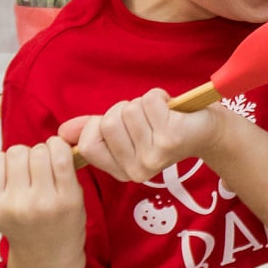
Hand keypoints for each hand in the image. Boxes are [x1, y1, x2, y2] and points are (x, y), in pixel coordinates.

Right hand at [0, 139, 85, 258]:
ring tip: (45, 166)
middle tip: (31, 170)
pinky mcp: (69, 198)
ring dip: (43, 151)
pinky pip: (63, 157)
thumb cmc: (19, 225)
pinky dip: (61, 148)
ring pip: (39, 151)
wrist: (48, 256)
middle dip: (24, 156)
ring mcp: (45, 202)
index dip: (5, 162)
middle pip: (17, 152)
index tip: (13, 173)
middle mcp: (19, 206)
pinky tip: (59, 156)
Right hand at [58, 89, 221, 183]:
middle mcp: (136, 170)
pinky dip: (158, 96)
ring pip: (127, 111)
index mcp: (122, 171)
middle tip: (145, 118)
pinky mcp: (170, 139)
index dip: (98, 124)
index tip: (119, 123)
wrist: (206, 130)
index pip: (88, 144)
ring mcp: (153, 156)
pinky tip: (171, 110)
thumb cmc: (162, 127)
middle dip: (123, 110)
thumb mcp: (124, 131)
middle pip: (107, 124)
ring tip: (159, 115)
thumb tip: (62, 133)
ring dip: (143, 103)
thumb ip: (92, 131)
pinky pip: (148, 101)